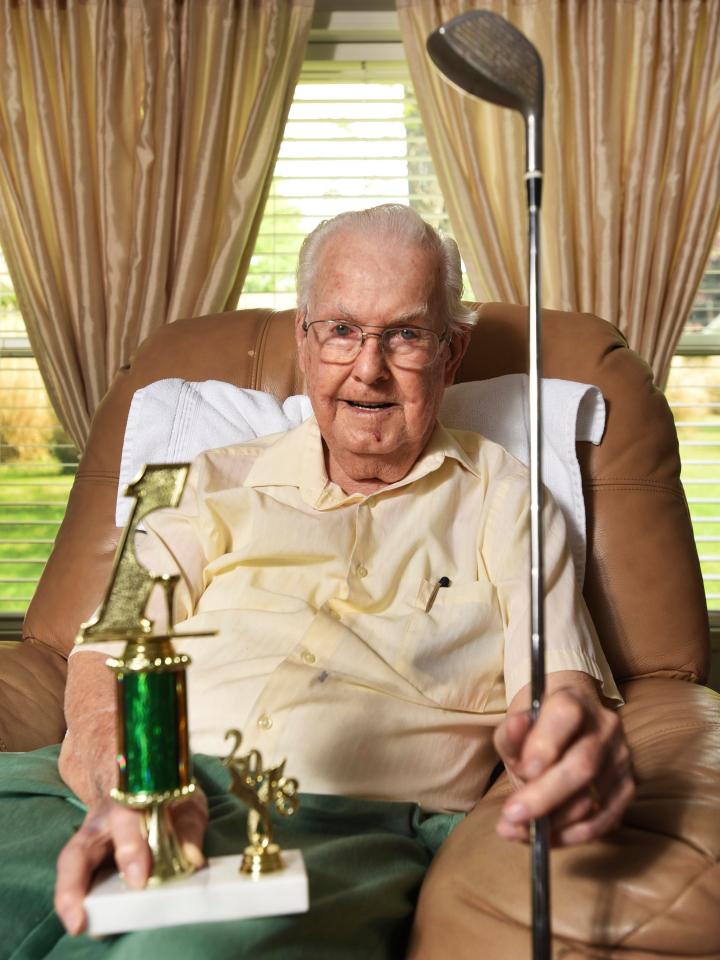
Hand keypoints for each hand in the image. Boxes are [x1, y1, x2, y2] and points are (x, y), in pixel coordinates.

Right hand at [54, 789, 207, 935]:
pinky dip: (79, 901)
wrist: (154, 784)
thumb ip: (189, 829)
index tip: (139, 881)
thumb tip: (191, 860)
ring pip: (70, 863)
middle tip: (81, 918)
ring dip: (70, 896)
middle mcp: (103, 820)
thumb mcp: (187, 805)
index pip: (125, 818)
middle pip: (81, 847)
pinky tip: (90, 922)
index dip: (129, 848)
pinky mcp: (90, 858)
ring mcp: (91, 838)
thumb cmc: (170, 799)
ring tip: (79, 924)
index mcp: (130, 799)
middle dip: (75, 884)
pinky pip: (77, 879)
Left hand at [493, 679, 634, 845]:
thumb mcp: (518, 721)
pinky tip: (546, 839)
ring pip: (592, 799)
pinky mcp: (628, 787)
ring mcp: (621, 758)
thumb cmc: (538, 723)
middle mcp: (605, 727)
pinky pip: (605, 820)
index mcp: (575, 700)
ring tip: (517, 830)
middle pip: (583, 765)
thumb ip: (512, 732)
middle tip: (512, 815)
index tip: (524, 770)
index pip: (566, 716)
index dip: (545, 745)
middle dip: (545, 796)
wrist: (568, 719)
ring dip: (553, 823)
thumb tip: (516, 729)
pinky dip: (573, 835)